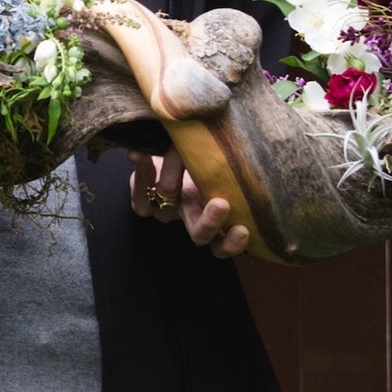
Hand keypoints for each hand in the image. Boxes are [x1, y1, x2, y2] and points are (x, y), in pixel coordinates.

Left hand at [130, 150, 248, 258]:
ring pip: (167, 207)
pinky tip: (139, 154)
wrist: (172, 147)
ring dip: (172, 179)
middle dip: (210, 222)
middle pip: (199, 235)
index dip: (233, 243)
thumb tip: (252, 157)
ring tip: (179, 153)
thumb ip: (236, 162)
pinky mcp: (142, 202)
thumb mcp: (225, 159)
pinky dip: (141, 173)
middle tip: (221, 204)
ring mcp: (166, 211)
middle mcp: (191, 218)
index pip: (225, 244)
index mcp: (215, 215)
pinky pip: (139, 196)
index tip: (243, 229)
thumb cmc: (209, 154)